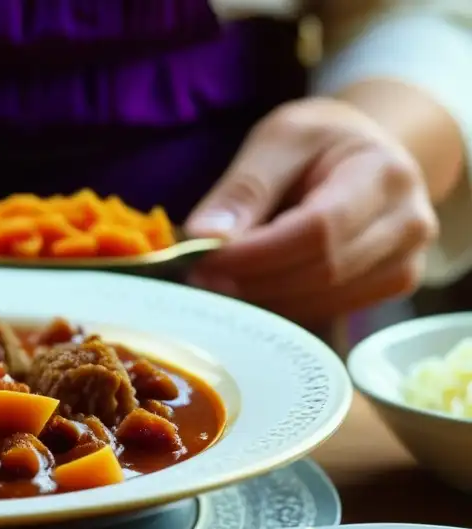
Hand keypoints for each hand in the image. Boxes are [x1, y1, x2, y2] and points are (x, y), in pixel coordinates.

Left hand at [184, 97, 437, 326]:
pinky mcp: (392, 287)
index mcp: (385, 174)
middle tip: (198, 276)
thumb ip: (244, 187)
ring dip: (260, 299)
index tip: (202, 258)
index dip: (256, 253)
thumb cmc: (324, 141)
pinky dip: (280, 306)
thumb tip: (203, 236)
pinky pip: (326, 311)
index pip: (318, 230)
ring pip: (321, 301)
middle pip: (320, 272)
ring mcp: (406, 262)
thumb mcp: (281, 138)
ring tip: (218, 281)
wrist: (373, 153)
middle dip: (250, 279)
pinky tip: (252, 289)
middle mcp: (408, 224)